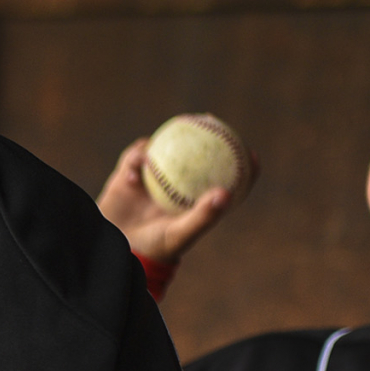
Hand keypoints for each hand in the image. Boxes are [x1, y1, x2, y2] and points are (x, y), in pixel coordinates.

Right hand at [97, 135, 236, 267]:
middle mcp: (177, 186)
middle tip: (210, 119)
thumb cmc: (154, 248)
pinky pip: (134, 158)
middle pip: (196, 153)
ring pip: (162, 149)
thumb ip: (202, 215)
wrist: (119, 251)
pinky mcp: (128, 176)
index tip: (250, 153)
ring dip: (163, 140)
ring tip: (166, 135)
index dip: (240, 164)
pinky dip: (135, 159)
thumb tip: (226, 193)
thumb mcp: (180, 234)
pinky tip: (135, 170)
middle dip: (206, 132)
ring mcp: (153, 179)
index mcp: (194, 200)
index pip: (224, 178)